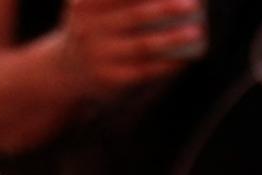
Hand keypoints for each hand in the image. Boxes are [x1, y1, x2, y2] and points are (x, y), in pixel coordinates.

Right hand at [57, 0, 206, 98]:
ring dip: (173, 39)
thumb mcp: (91, 6)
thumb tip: (173, 0)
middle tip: (192, 4)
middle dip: (166, 8)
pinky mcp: (110, 79)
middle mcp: (89, 29)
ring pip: (143, 45)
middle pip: (135, 15)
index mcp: (85, 4)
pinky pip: (145, 71)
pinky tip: (185, 59)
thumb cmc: (93, 29)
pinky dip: (167, 64)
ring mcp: (99, 56)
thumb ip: (117, 0)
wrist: (65, 70)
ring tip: (196, 32)